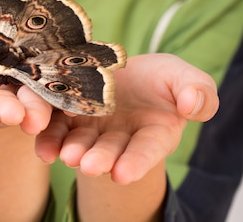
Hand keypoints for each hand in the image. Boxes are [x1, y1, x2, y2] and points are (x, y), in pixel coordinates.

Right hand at [0, 13, 51, 133]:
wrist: (2, 17)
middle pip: (1, 105)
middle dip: (6, 111)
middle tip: (15, 117)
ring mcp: (25, 86)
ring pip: (31, 101)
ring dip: (35, 110)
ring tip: (38, 118)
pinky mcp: (51, 76)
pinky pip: (58, 86)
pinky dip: (62, 95)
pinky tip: (68, 102)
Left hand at [35, 53, 218, 183]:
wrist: (130, 69)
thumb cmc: (163, 79)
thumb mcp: (185, 78)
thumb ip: (198, 92)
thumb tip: (191, 104)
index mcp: (155, 132)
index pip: (148, 150)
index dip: (136, 162)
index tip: (123, 174)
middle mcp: (123, 137)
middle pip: (111, 151)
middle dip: (100, 158)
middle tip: (88, 165)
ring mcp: (95, 127)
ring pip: (83, 142)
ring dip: (74, 150)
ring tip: (67, 155)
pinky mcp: (71, 114)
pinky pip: (59, 126)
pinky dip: (50, 138)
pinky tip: (43, 147)